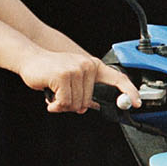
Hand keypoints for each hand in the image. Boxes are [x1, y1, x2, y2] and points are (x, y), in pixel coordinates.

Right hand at [20, 51, 139, 113]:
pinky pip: (65, 102)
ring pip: (77, 104)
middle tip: (61, 97)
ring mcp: (76, 70)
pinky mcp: (63, 76)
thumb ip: (85, 91)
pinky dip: (56, 105)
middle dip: (74, 105)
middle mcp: (87, 66)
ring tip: (55, 94)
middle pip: (88, 101)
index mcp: (93, 66)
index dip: (129, 91)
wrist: (30, 59)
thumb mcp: (73, 78)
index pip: (118, 78)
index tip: (137, 103)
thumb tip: (93, 106)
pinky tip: (51, 98)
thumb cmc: (50, 71)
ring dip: (63, 105)